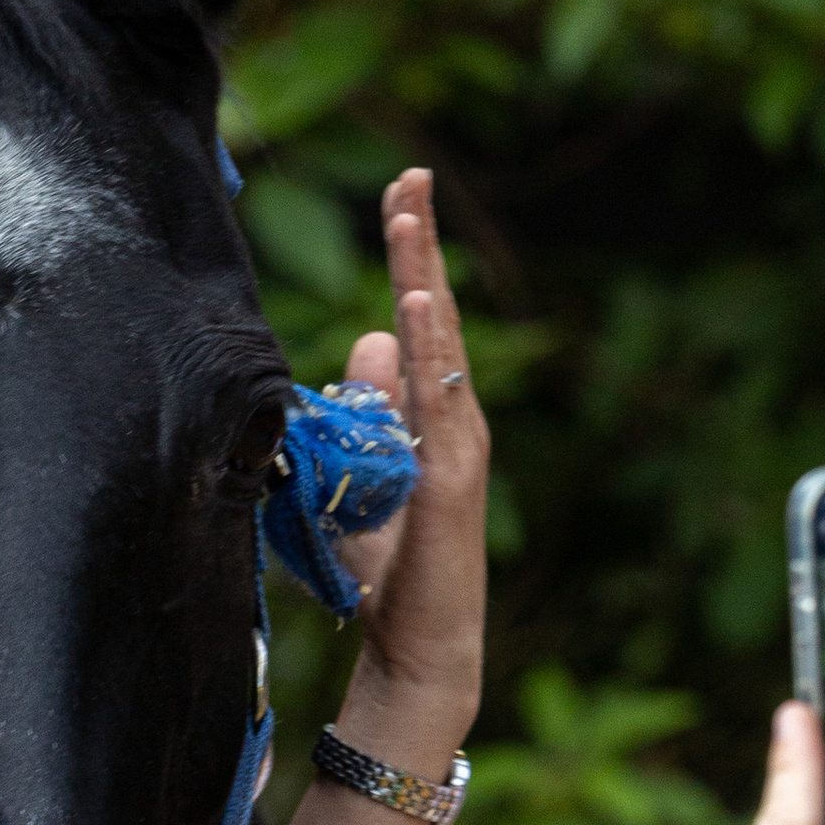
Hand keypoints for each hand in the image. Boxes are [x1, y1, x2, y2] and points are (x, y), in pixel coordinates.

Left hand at [333, 167, 488, 761]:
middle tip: (412, 177)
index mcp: (431, 415)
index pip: (418, 320)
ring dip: (423, 279)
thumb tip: (368, 342)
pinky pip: (441, 403)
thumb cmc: (391, 572)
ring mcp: (458, 447)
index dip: (410, 257)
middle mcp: (453, 420)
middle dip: (420, 247)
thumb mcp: (366, 477)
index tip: (402, 192)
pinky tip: (419, 307)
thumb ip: (368, 414)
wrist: (420, 647)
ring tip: (409, 217)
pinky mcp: (452, 480)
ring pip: (443, 347)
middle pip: (437, 317)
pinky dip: (433, 352)